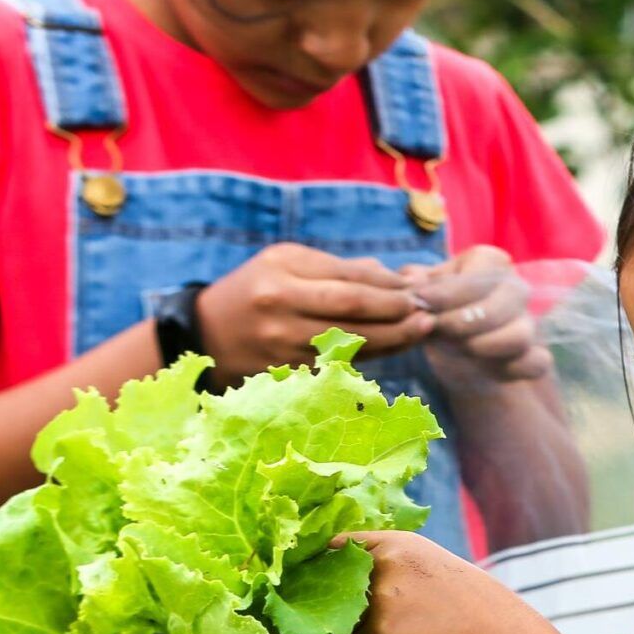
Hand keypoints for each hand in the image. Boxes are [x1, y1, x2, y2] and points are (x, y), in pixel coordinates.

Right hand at [196, 244, 436, 381]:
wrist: (206, 333)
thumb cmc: (255, 289)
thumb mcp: (285, 261)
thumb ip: (336, 267)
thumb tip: (390, 276)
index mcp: (281, 271)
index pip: (348, 280)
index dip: (387, 287)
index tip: (415, 289)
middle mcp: (280, 306)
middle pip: (353, 312)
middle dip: (397, 313)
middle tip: (428, 312)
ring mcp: (282, 343)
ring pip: (350, 343)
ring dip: (393, 339)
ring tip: (421, 329)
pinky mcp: (286, 371)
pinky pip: (338, 364)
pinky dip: (369, 356)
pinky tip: (392, 348)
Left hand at [338, 529, 522, 633]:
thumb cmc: (468, 608)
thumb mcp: (428, 567)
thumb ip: (389, 565)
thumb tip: (344, 578)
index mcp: (398, 542)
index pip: (341, 546)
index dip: (333, 567)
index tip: (336, 584)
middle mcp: (385, 561)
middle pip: (337, 588)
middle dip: (349, 606)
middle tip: (391, 618)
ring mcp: (381, 596)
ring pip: (345, 621)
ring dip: (364, 632)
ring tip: (408, 633)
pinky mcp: (380, 632)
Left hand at [410, 246, 551, 384]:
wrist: (460, 356)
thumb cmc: (441, 313)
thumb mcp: (423, 295)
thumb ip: (414, 284)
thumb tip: (411, 279)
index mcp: (490, 263)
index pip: (479, 273)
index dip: (448, 291)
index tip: (422, 303)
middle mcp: (515, 288)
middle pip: (501, 303)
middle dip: (463, 321)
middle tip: (436, 330)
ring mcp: (529, 323)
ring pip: (520, 335)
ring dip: (485, 345)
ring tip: (460, 349)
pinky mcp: (536, 356)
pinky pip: (536, 363)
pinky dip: (512, 370)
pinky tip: (486, 370)